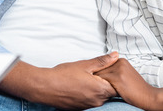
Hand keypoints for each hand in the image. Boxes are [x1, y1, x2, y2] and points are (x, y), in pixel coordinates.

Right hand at [0, 53, 118, 109]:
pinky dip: (87, 94)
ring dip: (96, 88)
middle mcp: (96, 101)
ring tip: (85, 78)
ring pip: (99, 97)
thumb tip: (115, 56)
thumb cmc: (63, 75)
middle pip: (109, 92)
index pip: (117, 87)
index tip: (109, 70)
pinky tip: (78, 85)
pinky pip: (89, 101)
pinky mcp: (80, 108)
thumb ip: (102, 61)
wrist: (45, 87)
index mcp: (100, 90)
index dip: (115, 77)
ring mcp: (88, 106)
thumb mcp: (85, 64)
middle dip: (105, 82)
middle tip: (95, 72)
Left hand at [96, 58, 157, 109]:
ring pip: (99, 74)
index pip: (102, 64)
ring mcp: (119, 69)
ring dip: (96, 82)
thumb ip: (114, 71)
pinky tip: (102, 92)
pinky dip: (100, 87)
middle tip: (94, 85)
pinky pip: (102, 81)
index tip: (95, 81)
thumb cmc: (136, 89)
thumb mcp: (126, 75)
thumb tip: (99, 73)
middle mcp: (120, 62)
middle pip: (99, 68)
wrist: (148, 96)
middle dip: (95, 77)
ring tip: (97, 89)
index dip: (97, 74)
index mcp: (121, 60)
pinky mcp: (118, 78)